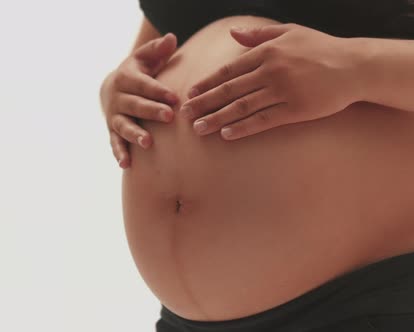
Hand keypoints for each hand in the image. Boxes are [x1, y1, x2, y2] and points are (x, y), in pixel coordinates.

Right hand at [99, 33, 179, 167]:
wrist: (111, 89)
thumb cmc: (137, 72)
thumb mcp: (144, 58)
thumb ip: (157, 50)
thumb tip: (172, 38)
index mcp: (126, 78)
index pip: (144, 85)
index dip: (158, 91)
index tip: (175, 97)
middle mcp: (118, 98)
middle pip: (135, 105)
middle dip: (151, 111)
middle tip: (169, 116)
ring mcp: (114, 116)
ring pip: (124, 126)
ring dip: (135, 135)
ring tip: (148, 143)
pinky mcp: (112, 131)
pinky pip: (115, 143)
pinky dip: (119, 153)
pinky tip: (126, 164)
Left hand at [180, 23, 361, 139]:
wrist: (354, 66)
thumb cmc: (320, 48)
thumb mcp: (290, 32)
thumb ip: (259, 35)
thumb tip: (233, 33)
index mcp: (267, 52)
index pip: (229, 70)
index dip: (207, 83)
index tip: (190, 93)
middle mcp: (271, 71)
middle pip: (229, 90)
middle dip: (204, 102)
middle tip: (185, 114)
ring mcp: (283, 91)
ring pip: (242, 107)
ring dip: (217, 118)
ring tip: (199, 129)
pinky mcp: (295, 110)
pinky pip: (263, 120)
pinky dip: (243, 128)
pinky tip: (226, 134)